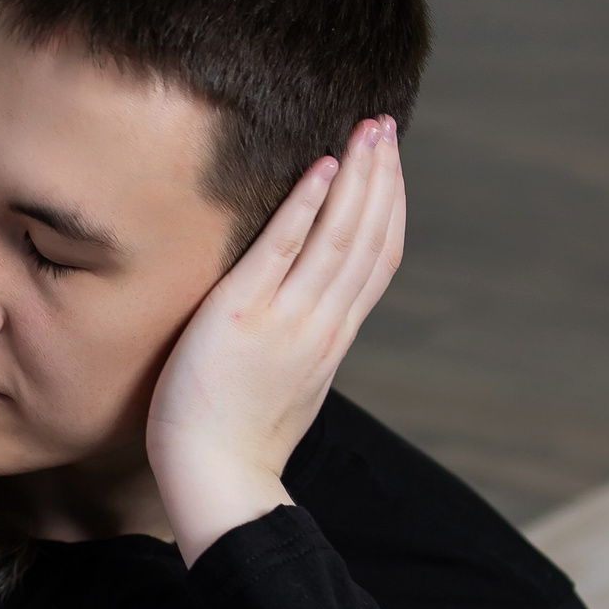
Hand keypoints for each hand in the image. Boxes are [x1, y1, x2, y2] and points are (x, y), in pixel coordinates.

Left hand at [146, 118, 405, 563]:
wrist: (217, 483)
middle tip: (387, 124)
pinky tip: (321, 167)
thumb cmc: (234, 442)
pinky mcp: (244, 316)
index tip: (391, 165)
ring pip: (340, 237)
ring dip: (358, 178)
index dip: (389, 208)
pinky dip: (307, 206)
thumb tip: (302, 319)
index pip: (376, 261)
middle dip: (383, 178)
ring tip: (367, 130)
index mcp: (333, 339)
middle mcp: (322, 324)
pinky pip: (285, 251)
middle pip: (369, 239)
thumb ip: (299, 344)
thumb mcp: (285, 385)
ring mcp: (289, 320)